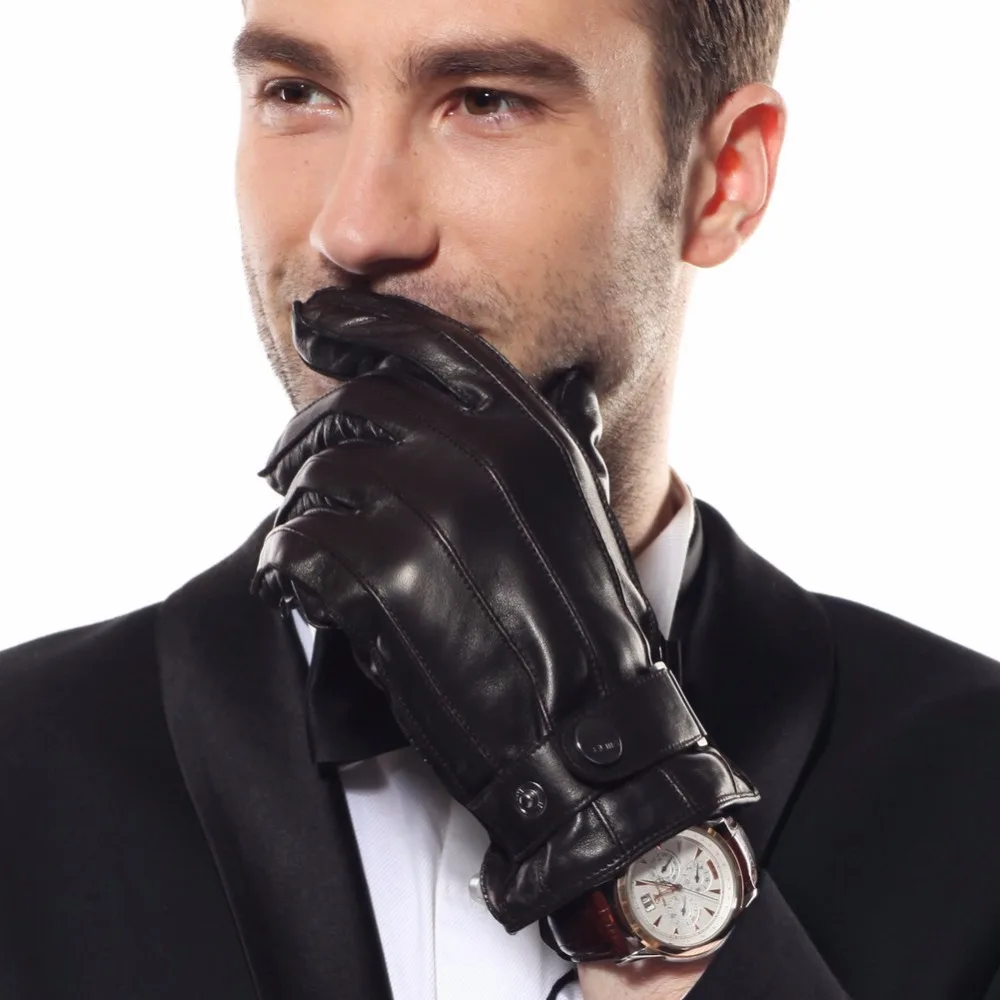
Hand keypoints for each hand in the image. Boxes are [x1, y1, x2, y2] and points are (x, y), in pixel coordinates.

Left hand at [252, 287, 757, 932]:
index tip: (316, 325)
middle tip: (282, 466)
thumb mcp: (586, 506)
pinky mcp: (381, 579)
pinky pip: (297, 543)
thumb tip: (564, 383)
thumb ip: (560, 436)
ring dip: (304, 513)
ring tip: (311, 551)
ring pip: (319, 477)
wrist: (587, 731)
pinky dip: (287, 566)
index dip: (358, 323)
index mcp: (526, 430)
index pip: (423, 341)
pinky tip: (298, 588)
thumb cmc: (584, 621)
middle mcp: (477, 454)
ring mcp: (428, 512)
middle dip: (307, 435)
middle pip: (353, 405)